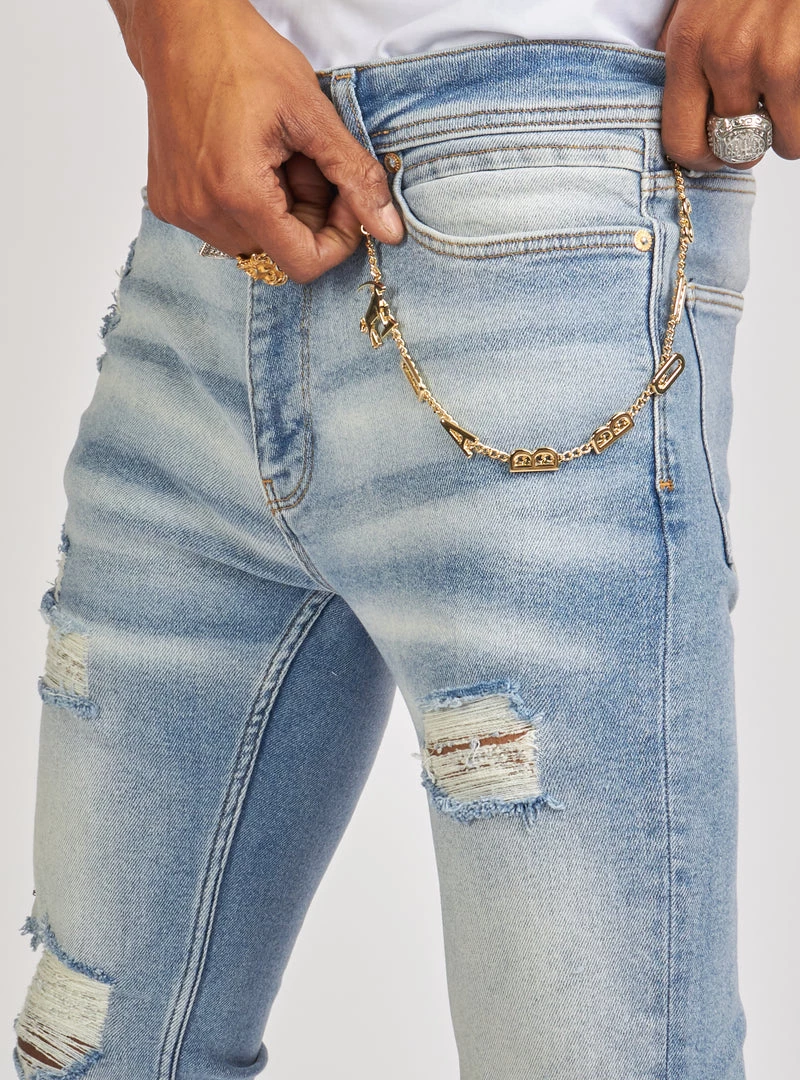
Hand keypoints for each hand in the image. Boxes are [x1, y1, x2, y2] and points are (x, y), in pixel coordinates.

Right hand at [113, 0, 403, 282]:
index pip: (303, 263)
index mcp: (238, 193)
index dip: (337, 240)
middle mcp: (202, 212)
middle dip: (307, 217)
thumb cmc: (243, 57)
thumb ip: (356, 178)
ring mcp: (181, 210)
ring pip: (254, 243)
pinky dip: (247, 205)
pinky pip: (224, 227)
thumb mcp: (314, 115)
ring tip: (276, 157)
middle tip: (307, 162)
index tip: (346, 202)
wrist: (180, 28)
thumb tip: (391, 231)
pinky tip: (248, 161)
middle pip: (280, 253)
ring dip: (277, 212)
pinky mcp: (169, 203)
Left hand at [656, 0, 799, 169]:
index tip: (713, 153)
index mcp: (690, 45)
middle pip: (737, 148)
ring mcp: (778, 59)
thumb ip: (684, 54)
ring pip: (785, 140)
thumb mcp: (694, 4)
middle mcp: (730, 57)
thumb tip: (683, 107)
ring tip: (785, 94)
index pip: (683, 142)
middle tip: (756, 120)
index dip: (703, 159)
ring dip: (788, 128)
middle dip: (748, 144)